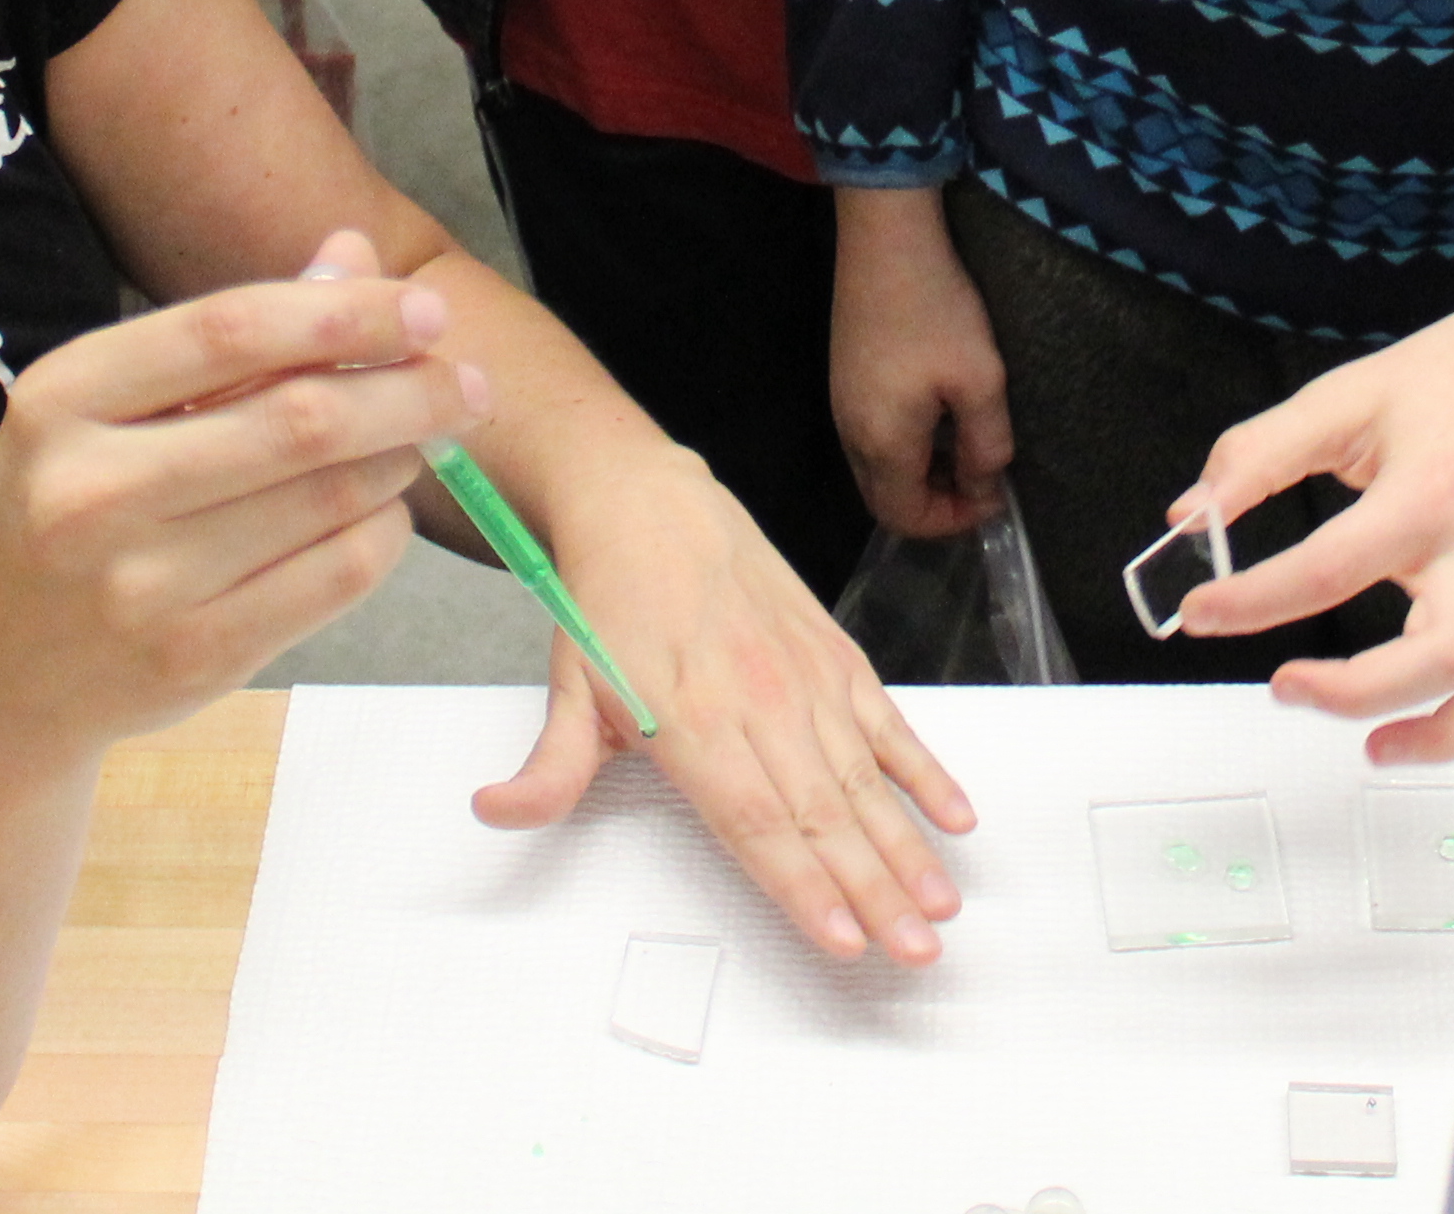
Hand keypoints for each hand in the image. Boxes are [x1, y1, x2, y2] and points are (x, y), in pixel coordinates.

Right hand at [0, 231, 474, 763]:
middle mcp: (90, 492)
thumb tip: (353, 255)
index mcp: (61, 399)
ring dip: (399, 461)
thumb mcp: (109, 407)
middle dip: (408, 391)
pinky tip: (376, 514)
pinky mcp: (193, 659)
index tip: (426, 307)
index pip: (228, 329)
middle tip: (469, 382)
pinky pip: (335, 578)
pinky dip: (381, 534)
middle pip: (298, 421)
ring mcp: (139, 587)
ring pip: (329, 500)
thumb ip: (232, 332)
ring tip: (415, 443)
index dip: (345, 313)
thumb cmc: (68, 508)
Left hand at [469, 443, 976, 965]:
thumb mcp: (567, 686)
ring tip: (942, 904)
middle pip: (824, 815)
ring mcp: (804, 679)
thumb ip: (549, 767)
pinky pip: (888, 723)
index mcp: (692, 721)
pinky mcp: (833, 656)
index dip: (803, 887)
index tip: (843, 939)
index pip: (756, 823)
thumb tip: (498, 813)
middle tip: (916, 950)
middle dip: (874, 891)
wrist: (649, 503)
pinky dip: (925, 770)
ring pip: (864, 779)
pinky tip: (955, 816)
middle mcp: (758, 703)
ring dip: (907, 847)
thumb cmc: (609, 600)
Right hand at [829, 186, 1012, 538]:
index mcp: (882, 444)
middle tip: (981, 476)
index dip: (953, 521)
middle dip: (936, 503)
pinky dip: (905, 446)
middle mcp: (851, 434)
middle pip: (886, 500)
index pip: (907, 518)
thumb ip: (986, 447)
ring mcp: (840, 405)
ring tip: (965, 445)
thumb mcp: (980, 382)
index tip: (995, 496)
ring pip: (877, 470)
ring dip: (921, 474)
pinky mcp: (843, 378)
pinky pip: (871, 438)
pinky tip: (936, 413)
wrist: (886, 239)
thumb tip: (983, 488)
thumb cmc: (939, 312)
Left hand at [1165, 251, 1453, 764]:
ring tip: (1378, 746)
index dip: (1252, 602)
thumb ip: (1256, 456)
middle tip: (1285, 685)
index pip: (1328, 568)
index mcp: (1423, 497)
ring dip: (1448, 735)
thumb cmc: (1442, 379)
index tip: (1198, 612)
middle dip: (1357, 694)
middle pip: (1439, 658)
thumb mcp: (1340, 400)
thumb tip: (1190, 516)